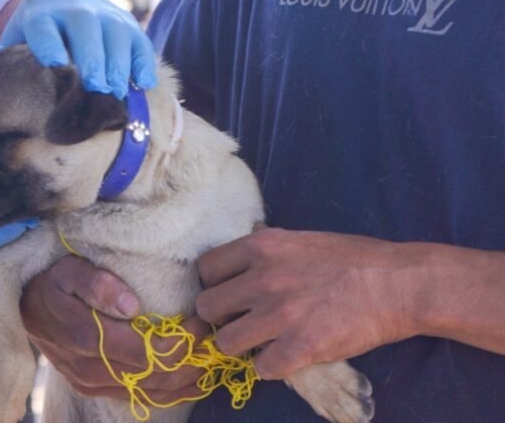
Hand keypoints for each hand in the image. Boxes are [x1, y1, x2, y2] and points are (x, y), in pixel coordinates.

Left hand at [0, 0, 156, 98]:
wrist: (63, 12)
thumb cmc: (35, 40)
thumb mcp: (16, 43)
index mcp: (39, 11)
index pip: (43, 25)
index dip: (49, 42)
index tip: (54, 64)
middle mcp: (73, 5)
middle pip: (85, 25)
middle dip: (91, 55)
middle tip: (94, 86)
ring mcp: (104, 12)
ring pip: (115, 31)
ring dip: (117, 62)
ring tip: (114, 91)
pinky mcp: (128, 23)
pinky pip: (139, 40)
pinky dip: (142, 61)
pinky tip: (141, 82)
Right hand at [21, 256, 211, 401]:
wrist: (24, 307)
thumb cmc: (52, 281)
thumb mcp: (68, 269)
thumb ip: (96, 283)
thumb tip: (132, 305)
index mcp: (86, 337)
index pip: (146, 352)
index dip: (180, 342)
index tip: (201, 319)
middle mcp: (89, 368)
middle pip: (155, 377)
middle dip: (191, 360)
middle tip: (214, 337)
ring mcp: (91, 383)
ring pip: (152, 392)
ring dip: (187, 379)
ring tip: (210, 357)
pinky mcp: (94, 388)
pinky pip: (141, 397)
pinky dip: (172, 390)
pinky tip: (191, 378)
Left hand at [196, 228, 418, 379]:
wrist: (401, 284)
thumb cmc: (355, 259)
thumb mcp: (301, 239)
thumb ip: (267, 251)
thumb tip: (239, 260)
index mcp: (261, 247)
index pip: (206, 269)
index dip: (216, 285)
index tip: (231, 295)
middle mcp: (263, 278)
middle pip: (207, 308)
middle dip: (222, 318)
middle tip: (245, 322)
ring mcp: (281, 314)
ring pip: (227, 343)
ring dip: (243, 347)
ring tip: (264, 343)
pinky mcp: (301, 347)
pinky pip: (262, 369)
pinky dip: (272, 368)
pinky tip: (288, 357)